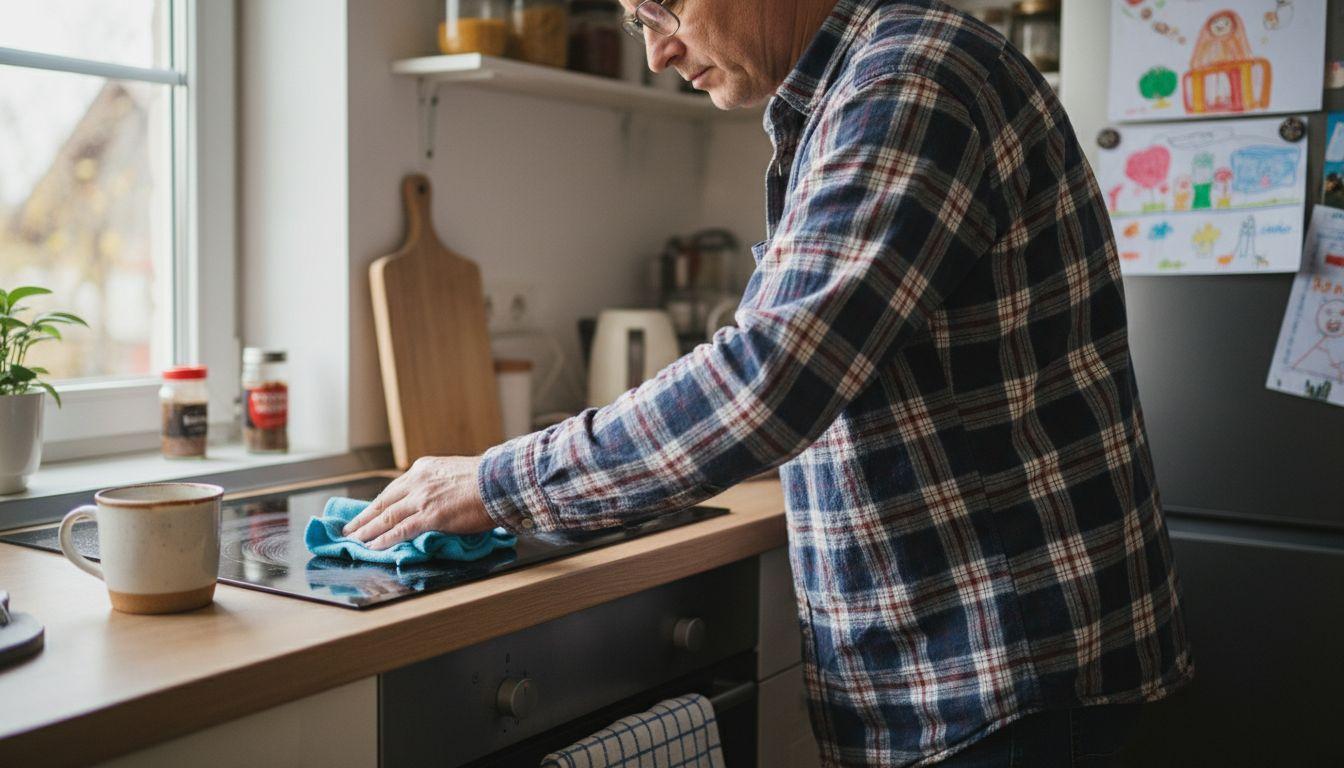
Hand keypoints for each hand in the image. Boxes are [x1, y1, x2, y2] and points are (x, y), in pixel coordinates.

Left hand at [342, 456, 495, 548]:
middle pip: (383, 503)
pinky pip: (401, 530)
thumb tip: (434, 500)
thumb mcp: (454, 473)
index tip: (366, 514)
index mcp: (423, 469)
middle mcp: (418, 481)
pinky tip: (373, 547)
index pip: (393, 490)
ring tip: (354, 540)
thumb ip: (438, 485)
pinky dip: (384, 539)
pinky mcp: (430, 515)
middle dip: (364, 518)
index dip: (377, 505)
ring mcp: (422, 498)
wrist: (501, 481)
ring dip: (367, 531)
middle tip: (349, 529)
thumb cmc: (487, 480)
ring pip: (386, 517)